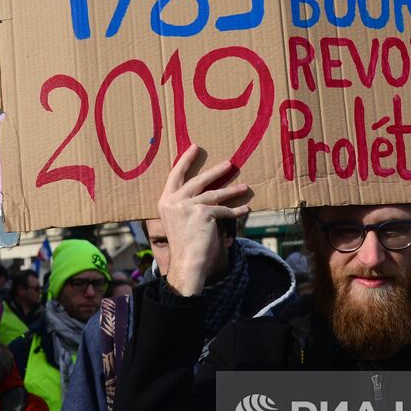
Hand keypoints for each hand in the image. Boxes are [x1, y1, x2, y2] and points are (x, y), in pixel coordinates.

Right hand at [157, 145, 250, 297]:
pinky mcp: (203, 213)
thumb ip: (185, 205)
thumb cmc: (185, 245)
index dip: (185, 160)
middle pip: (197, 180)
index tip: (194, 147)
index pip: (175, 176)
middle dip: (215, 171)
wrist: (187, 263)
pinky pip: (223, 210)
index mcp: (165, 201)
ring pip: (214, 194)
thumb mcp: (178, 221)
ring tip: (244, 187)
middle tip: (229, 163)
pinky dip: (235, 211)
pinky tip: (245, 209)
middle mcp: (174, 201)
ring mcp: (188, 206)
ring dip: (232, 191)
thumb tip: (206, 191)